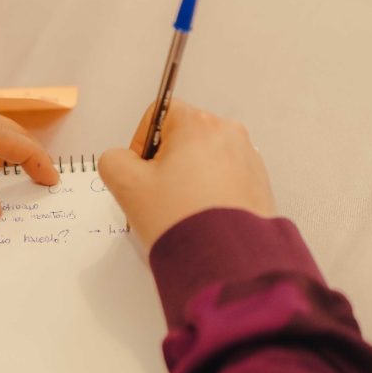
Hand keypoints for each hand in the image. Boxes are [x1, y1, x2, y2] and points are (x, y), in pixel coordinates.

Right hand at [98, 100, 275, 251]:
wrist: (225, 259)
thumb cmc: (178, 218)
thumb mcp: (126, 185)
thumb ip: (113, 160)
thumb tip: (122, 160)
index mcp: (197, 124)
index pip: (159, 113)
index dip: (142, 141)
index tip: (142, 172)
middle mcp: (228, 133)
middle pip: (184, 136)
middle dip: (167, 162)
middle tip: (159, 195)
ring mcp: (248, 158)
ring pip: (205, 158)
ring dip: (189, 178)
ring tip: (182, 210)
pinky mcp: (259, 183)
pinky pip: (226, 178)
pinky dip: (211, 192)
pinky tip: (202, 216)